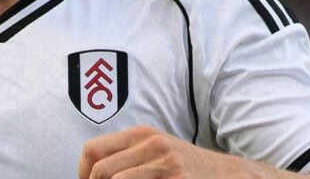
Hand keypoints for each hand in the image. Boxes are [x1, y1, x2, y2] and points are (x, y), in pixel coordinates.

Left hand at [78, 125, 242, 178]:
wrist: (227, 174)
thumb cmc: (184, 166)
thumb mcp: (155, 150)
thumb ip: (126, 155)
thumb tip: (91, 173)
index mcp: (140, 134)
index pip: (92, 149)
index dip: (82, 173)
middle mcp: (151, 144)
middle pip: (101, 171)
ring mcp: (165, 163)